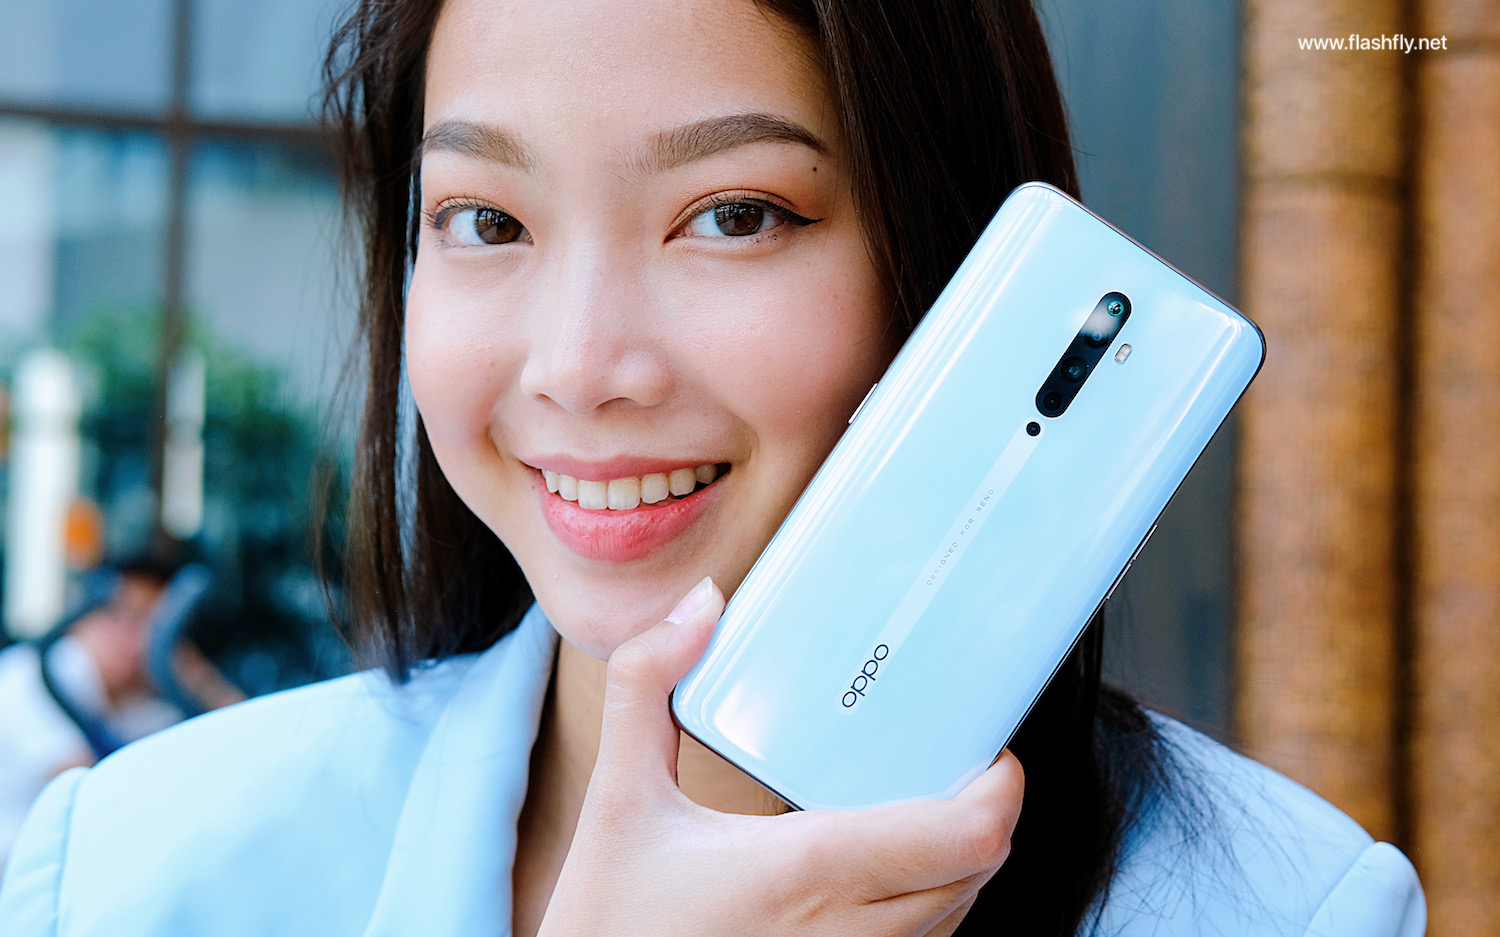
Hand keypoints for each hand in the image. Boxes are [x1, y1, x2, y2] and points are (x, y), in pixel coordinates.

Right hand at [537, 577, 1024, 936]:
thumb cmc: (608, 918)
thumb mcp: (619, 794)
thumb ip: (646, 684)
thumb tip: (702, 605)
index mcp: (809, 871)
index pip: (965, 837)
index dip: (1001, 789)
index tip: (987, 749)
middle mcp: (846, 933)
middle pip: (979, 872)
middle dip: (985, 814)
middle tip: (955, 763)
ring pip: (956, 918)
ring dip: (959, 864)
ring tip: (922, 809)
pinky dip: (928, 907)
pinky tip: (882, 871)